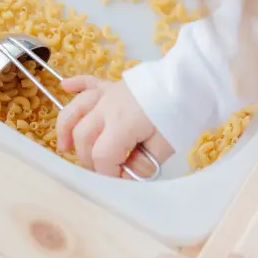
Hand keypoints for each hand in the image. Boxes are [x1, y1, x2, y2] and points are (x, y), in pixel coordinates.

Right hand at [55, 76, 174, 177]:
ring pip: (75, 111)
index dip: (107, 172)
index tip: (120, 179)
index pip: (102, 155)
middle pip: (83, 137)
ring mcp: (107, 94)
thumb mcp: (166, 146)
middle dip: (88, 159)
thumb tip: (126, 177)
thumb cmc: (182, 112)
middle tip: (103, 169)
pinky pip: (88, 83)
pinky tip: (64, 86)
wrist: (194, 78)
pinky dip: (75, 85)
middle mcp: (107, 108)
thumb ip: (143, 165)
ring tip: (64, 147)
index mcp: (122, 124)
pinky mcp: (113, 85)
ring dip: (65, 129)